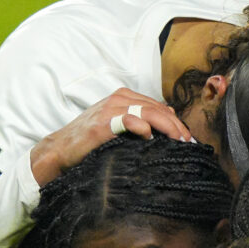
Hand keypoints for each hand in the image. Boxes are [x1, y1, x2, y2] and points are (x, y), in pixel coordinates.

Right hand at [29, 88, 191, 185]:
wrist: (60, 150)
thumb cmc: (90, 141)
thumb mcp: (118, 126)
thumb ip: (139, 121)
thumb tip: (168, 121)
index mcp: (124, 97)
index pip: (157, 105)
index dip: (175, 120)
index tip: (187, 137)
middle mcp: (118, 99)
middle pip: (156, 108)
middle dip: (176, 124)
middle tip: (187, 141)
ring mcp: (110, 109)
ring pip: (148, 112)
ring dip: (167, 126)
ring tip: (178, 140)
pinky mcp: (102, 124)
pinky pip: (129, 120)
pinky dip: (143, 128)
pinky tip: (150, 138)